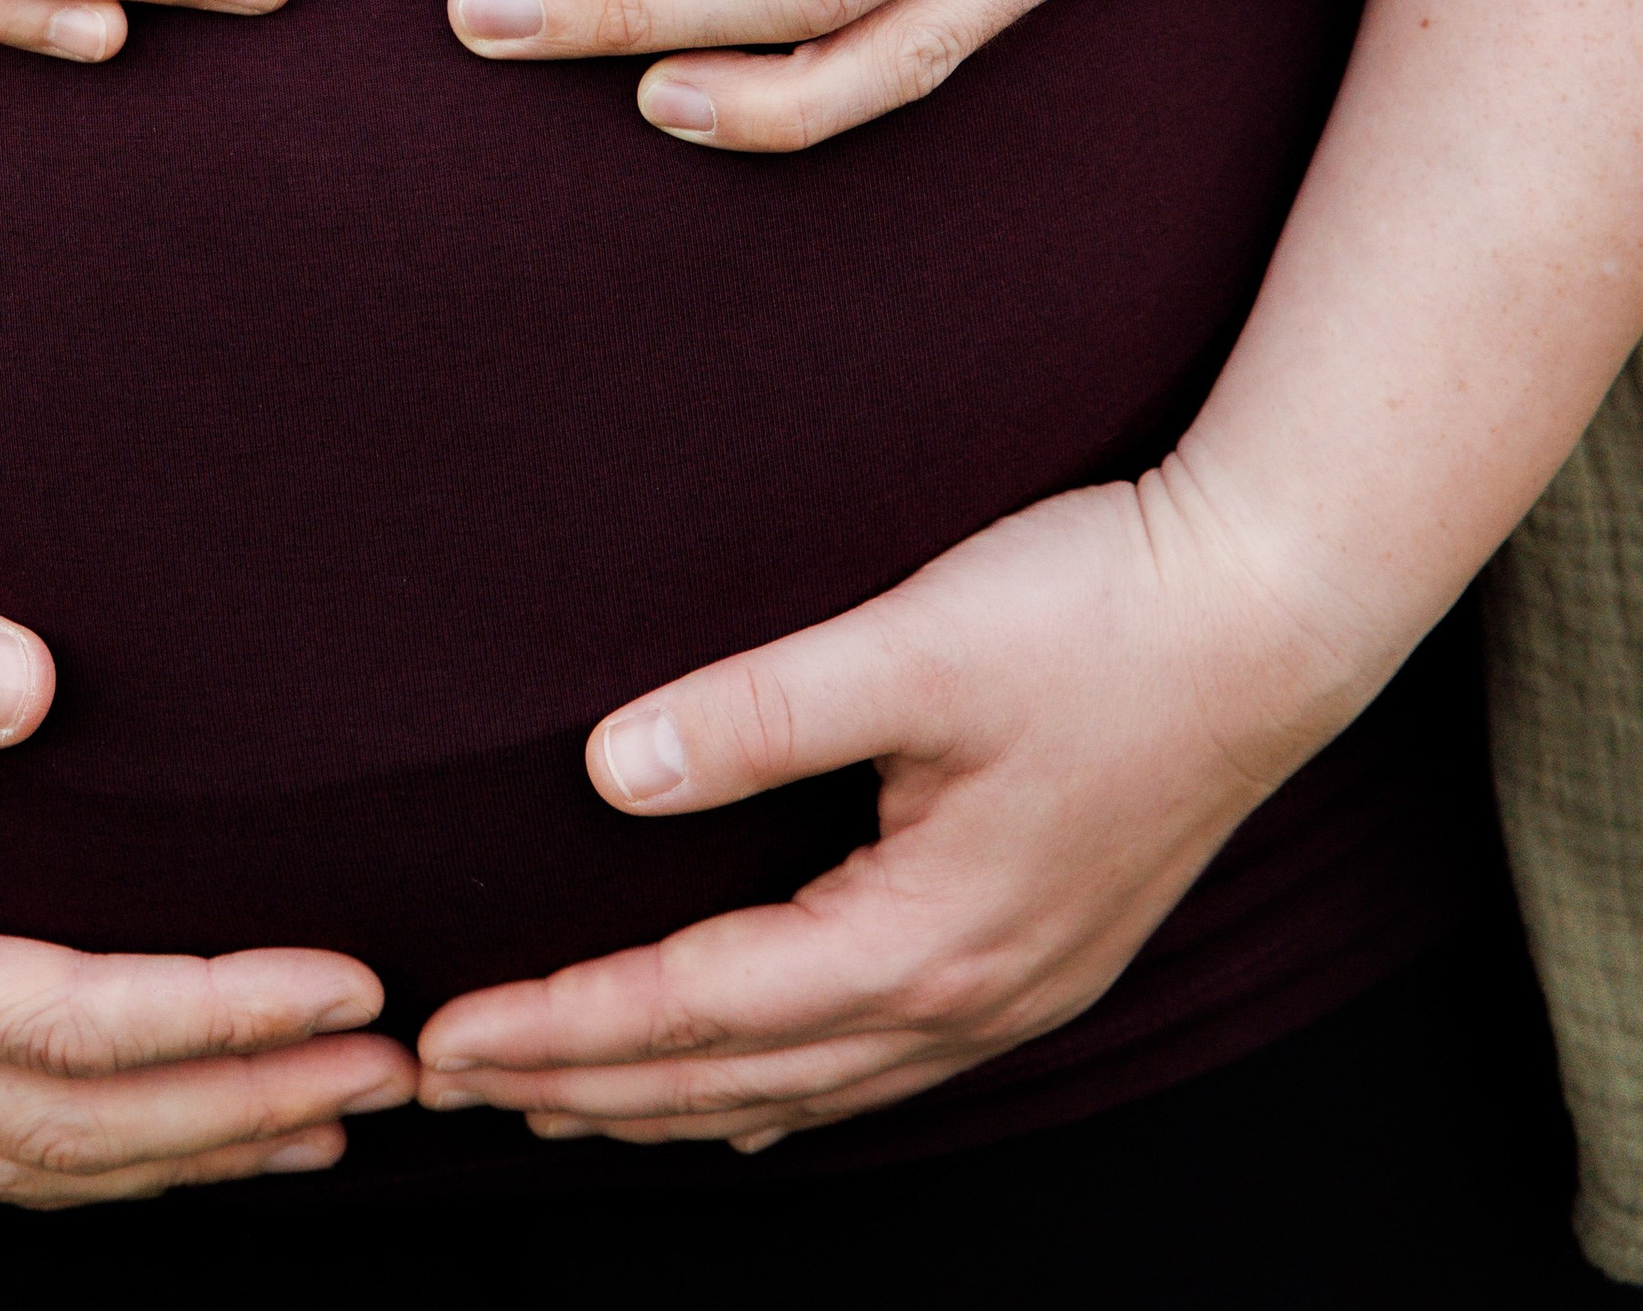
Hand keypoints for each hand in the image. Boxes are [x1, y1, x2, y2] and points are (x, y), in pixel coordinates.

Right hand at [0, 533, 413, 1205]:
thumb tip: (27, 678)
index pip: (56, 1026)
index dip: (214, 1013)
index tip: (354, 979)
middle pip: (60, 1122)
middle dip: (240, 1104)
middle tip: (405, 1068)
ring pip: (15, 1155)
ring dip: (179, 1144)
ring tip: (330, 1115)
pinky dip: (80, 1143)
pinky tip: (159, 1119)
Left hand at [415, 466, 1372, 1148]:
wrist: (1273, 611)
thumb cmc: (1101, 613)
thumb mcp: (911, 646)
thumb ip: (754, 715)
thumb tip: (607, 770)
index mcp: (919, 939)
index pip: (691, 1009)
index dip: (557, 1027)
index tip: (444, 1038)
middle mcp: (963, 999)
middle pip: (732, 1076)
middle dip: (583, 1088)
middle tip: (451, 1092)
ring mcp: (1012, 992)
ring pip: (803, 1087)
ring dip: (672, 1100)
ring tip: (560, 1108)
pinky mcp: (1040, 956)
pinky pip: (875, 1066)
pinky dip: (779, 1085)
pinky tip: (742, 1090)